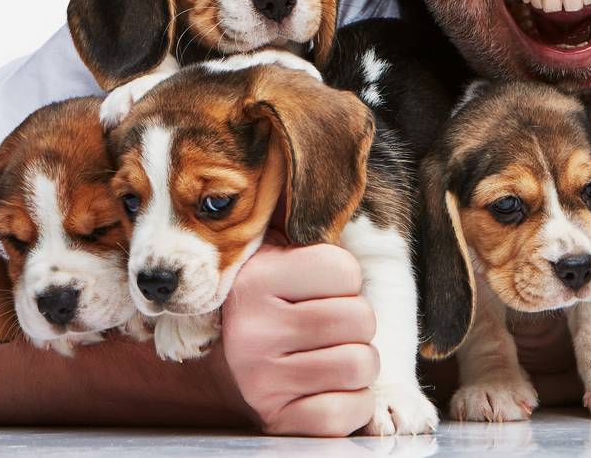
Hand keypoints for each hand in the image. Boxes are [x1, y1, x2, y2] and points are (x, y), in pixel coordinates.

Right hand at [210, 242, 377, 435]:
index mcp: (254, 280)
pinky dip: (353, 404)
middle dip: (358, 325)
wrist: (230, 371)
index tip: (322, 290)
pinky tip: (330, 391)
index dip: (345, 282)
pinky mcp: (277, 420)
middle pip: (360, 318)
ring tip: (332, 357)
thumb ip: (304, 224)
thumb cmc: (274, 305)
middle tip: (332, 329)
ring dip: (359, 364)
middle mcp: (251, 330)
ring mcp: (261, 380)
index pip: (344, 270)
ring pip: (360, 365)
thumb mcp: (278, 256)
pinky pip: (347, 412)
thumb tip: (326, 169)